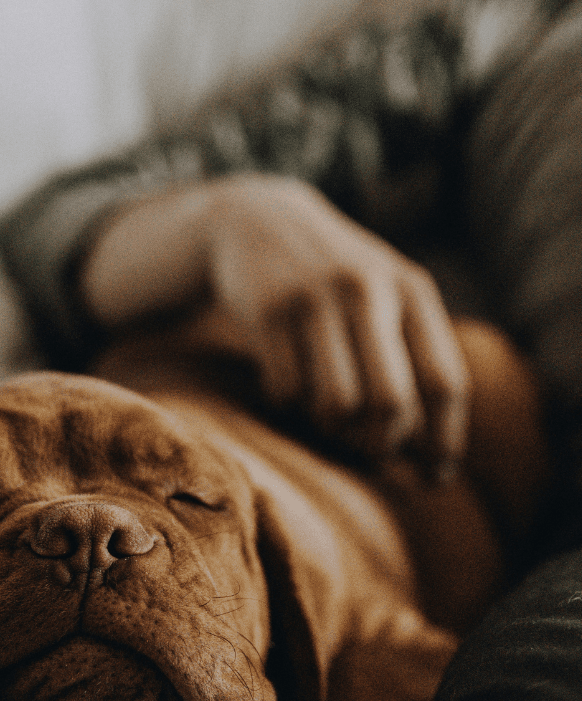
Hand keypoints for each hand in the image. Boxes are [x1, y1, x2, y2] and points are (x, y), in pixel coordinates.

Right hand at [81, 173, 468, 474]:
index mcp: (412, 290)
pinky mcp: (268, 311)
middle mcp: (369, 289)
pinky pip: (287, 393)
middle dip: (381, 444)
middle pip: (391, 404)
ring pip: (336, 405)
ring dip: (330, 428)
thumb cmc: (333, 284)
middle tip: (371, 452)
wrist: (256, 223)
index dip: (443, 440)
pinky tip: (287, 382)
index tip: (435, 477)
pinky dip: (289, 404)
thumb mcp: (384, 299)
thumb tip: (431, 463)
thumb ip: (413, 362)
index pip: (444, 383)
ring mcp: (315, 299)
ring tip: (326, 415)